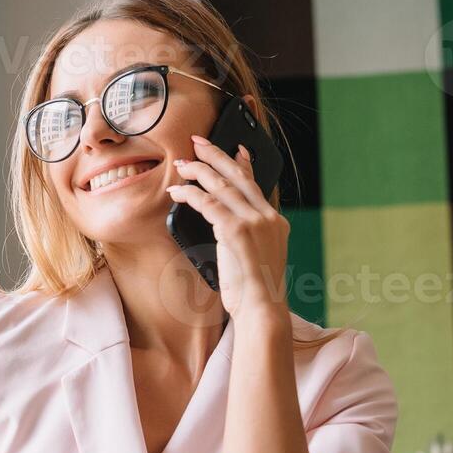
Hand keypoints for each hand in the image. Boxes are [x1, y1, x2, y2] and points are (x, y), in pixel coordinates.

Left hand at [167, 136, 290, 320]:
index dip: (243, 164)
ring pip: (222, 186)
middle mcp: (268, 218)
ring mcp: (254, 222)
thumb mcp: (256, 258)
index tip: (235, 148)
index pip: (256, 185)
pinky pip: (209, 204)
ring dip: (199, 172)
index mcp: (275, 223)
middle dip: (216, 156)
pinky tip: (177, 192)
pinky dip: (190, 195)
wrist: (262, 310)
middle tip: (198, 142)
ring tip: (182, 164)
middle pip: (238, 177)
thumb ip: (248, 237)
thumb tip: (226, 224)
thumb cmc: (254, 292)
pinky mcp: (237, 231)